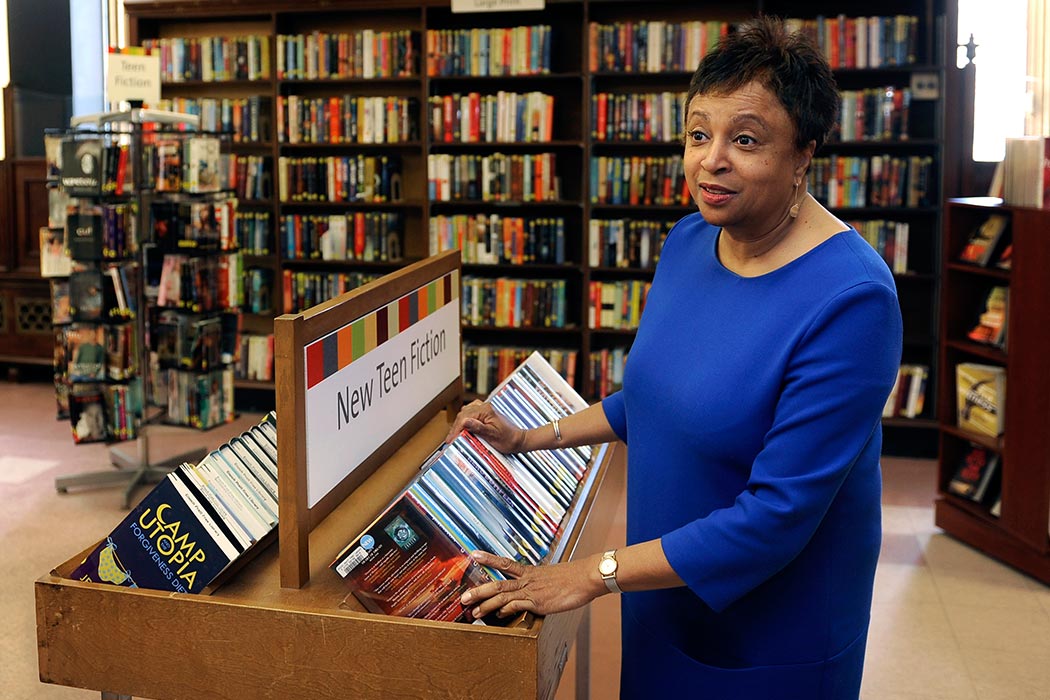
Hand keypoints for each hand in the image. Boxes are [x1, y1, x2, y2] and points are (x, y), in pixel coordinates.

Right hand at [445, 400, 525, 452]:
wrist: (519, 439)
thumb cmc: (508, 439)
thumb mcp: (492, 435)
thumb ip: (478, 427)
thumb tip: (464, 421)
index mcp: (486, 411)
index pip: (464, 418)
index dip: (456, 430)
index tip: (451, 440)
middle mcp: (485, 407)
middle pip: (463, 414)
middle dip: (455, 427)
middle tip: (450, 440)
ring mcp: (485, 409)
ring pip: (465, 413)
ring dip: (459, 423)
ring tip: (454, 435)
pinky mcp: (486, 413)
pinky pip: (471, 413)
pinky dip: (465, 419)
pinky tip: (462, 425)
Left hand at [460, 551, 606, 618]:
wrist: (585, 576)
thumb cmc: (572, 578)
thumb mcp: (551, 578)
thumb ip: (539, 584)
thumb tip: (534, 591)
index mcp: (529, 572)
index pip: (504, 563)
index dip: (488, 558)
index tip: (473, 554)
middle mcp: (527, 580)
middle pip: (497, 583)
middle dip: (478, 590)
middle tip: (463, 597)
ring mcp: (531, 591)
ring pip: (503, 595)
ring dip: (486, 604)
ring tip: (474, 612)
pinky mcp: (538, 602)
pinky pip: (517, 606)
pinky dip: (506, 610)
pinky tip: (498, 616)